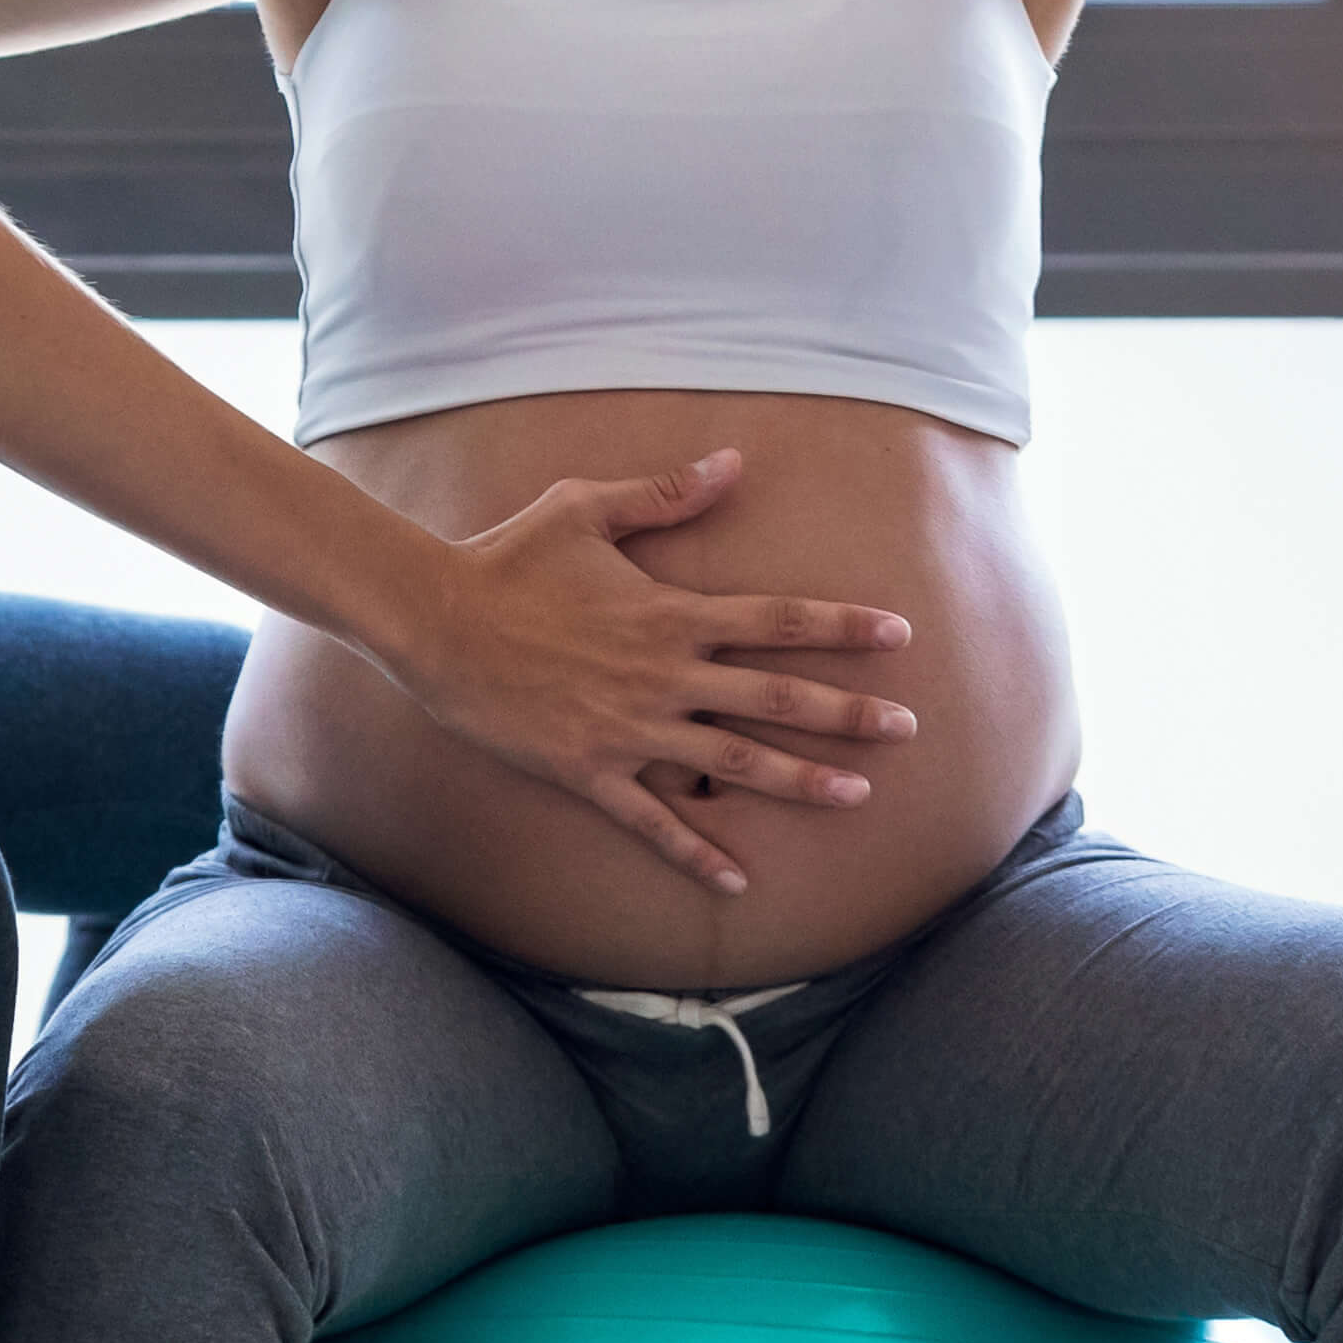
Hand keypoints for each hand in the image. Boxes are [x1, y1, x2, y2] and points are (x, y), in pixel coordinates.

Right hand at [385, 448, 915, 895]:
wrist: (434, 620)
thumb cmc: (507, 557)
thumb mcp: (585, 507)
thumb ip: (665, 493)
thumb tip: (733, 461)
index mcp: (671, 612)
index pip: (779, 619)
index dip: (843, 625)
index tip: (900, 634)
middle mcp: (664, 675)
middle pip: (776, 698)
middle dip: (849, 713)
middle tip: (908, 728)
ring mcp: (630, 729)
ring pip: (733, 763)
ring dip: (801, 781)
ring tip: (859, 796)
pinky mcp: (590, 771)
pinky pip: (653, 821)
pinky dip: (697, 854)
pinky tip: (737, 881)